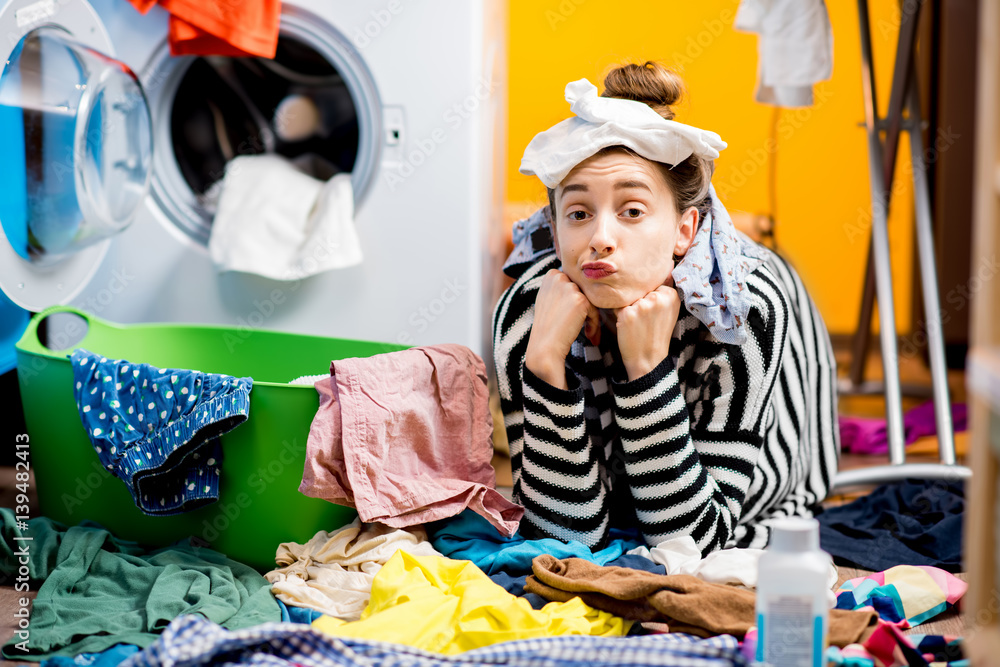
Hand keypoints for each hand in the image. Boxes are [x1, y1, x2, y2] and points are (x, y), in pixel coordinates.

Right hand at [525, 269, 599, 388]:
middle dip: (585, 308)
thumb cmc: (546, 326)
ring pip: (590, 300)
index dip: (574, 299)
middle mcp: (559, 277)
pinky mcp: (580, 299)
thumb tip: (575, 283)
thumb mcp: (548, 299)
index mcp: (551, 275)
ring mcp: (569, 287)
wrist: (545, 346)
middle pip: (583, 290)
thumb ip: (559, 288)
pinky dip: (594, 323)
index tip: (571, 314)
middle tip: (582, 325)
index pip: (573, 282)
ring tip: (587, 331)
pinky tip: (588, 334)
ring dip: (591, 316)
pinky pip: (595, 310)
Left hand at [614, 278, 680, 381]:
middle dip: (637, 300)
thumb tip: (668, 263)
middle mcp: (658, 297)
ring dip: (628, 307)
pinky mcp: (628, 313)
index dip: (648, 296)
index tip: (652, 312)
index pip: (652, 283)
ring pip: (628, 296)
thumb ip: (665, 288)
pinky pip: (618, 306)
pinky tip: (629, 326)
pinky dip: (619, 314)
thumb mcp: (668, 310)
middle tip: (645, 320)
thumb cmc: (656, 333)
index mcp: (671, 295)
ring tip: (637, 323)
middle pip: (639, 289)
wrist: (649, 359)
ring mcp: (643, 305)